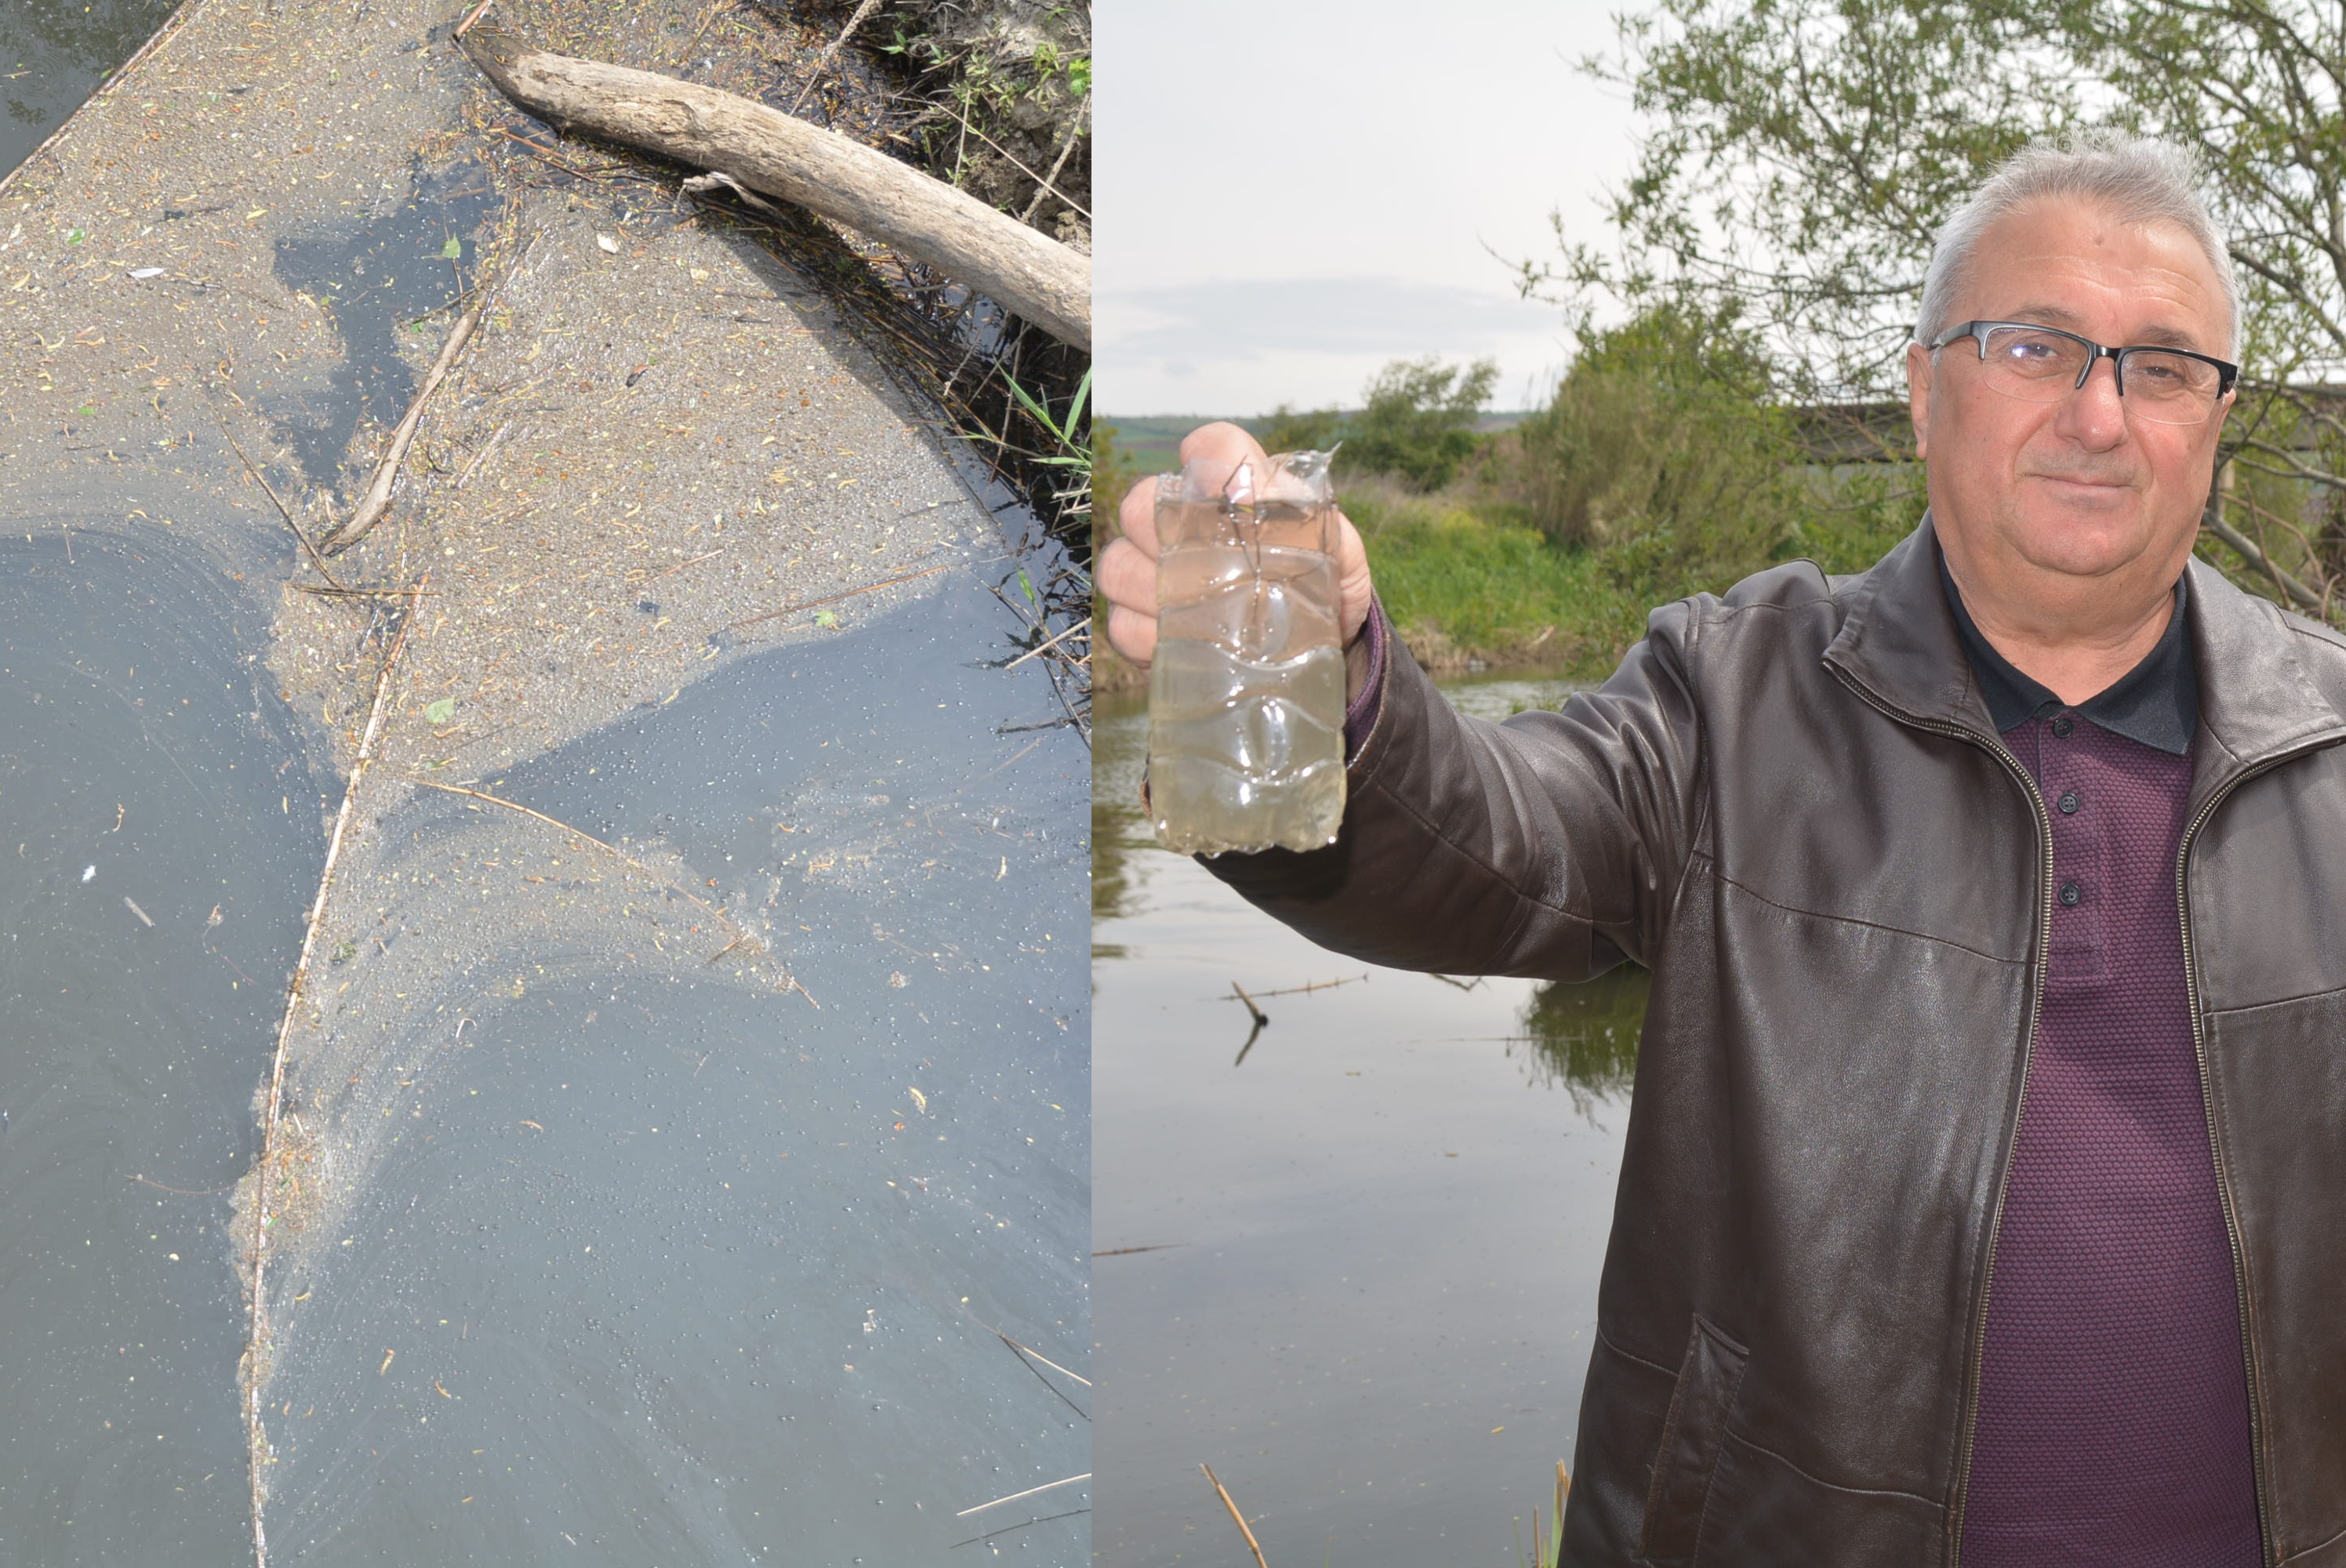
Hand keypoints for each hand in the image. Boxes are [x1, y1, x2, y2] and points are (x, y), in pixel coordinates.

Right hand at [1099, 421, 1374, 669]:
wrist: (1317, 649)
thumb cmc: (1326, 589)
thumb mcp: (1339, 556)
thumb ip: (1317, 524)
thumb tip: (1274, 501)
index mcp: (1239, 489)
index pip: (1212, 447)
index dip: (1209, 461)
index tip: (1233, 498)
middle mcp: (1184, 521)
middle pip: (1141, 503)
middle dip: (1166, 537)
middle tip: (1212, 572)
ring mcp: (1153, 569)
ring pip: (1119, 564)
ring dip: (1153, 593)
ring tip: (1200, 617)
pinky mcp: (1139, 622)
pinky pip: (1121, 622)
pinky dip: (1148, 637)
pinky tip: (1185, 646)